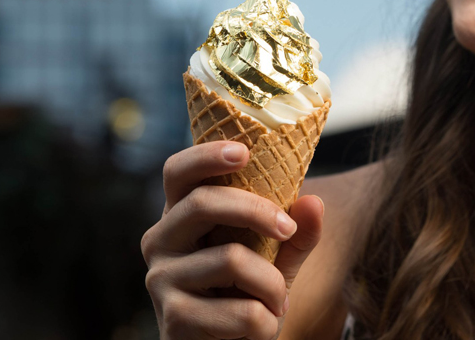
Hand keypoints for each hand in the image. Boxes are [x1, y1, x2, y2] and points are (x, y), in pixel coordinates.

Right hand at [142, 141, 323, 339]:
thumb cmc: (244, 296)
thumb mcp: (274, 259)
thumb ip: (295, 232)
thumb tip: (314, 202)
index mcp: (180, 216)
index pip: (177, 172)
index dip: (205, 155)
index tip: (244, 152)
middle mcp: (160, 241)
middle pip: (202, 203)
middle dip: (257, 211)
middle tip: (287, 230)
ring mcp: (161, 280)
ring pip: (230, 259)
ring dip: (272, 284)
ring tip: (278, 301)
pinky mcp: (172, 319)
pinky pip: (238, 311)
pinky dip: (265, 322)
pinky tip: (263, 328)